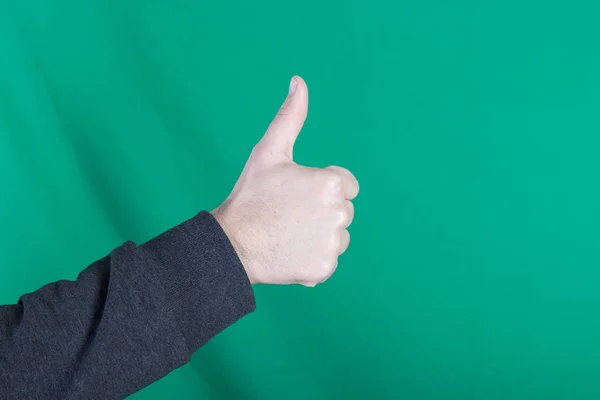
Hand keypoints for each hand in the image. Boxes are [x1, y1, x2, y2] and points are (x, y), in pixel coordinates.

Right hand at [212, 76, 358, 285]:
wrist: (231, 244)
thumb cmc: (250, 195)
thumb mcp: (269, 152)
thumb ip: (290, 117)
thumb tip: (299, 82)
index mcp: (331, 183)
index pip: (346, 185)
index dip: (320, 188)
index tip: (297, 194)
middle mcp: (339, 214)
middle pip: (342, 211)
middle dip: (321, 212)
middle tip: (289, 214)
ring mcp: (333, 244)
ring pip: (337, 237)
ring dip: (319, 236)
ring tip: (288, 234)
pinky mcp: (325, 269)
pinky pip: (327, 260)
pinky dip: (312, 259)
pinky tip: (289, 252)